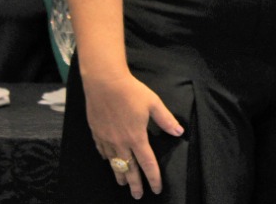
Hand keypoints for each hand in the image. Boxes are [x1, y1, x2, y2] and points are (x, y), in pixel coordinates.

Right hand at [83, 69, 183, 198]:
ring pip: (114, 163)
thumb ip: (166, 120)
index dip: (153, 177)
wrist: (104, 83)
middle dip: (134, 184)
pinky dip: (107, 159)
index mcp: (137, 137)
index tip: (156, 188)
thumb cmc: (130, 91)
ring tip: (123, 183)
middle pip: (129, 169)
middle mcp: (121, 142)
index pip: (147, 163)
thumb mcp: (153, 103)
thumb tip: (178, 131)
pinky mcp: (96, 133)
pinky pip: (102, 151)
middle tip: (138, 195)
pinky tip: (108, 161)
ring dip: (120, 175)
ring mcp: (106, 139)